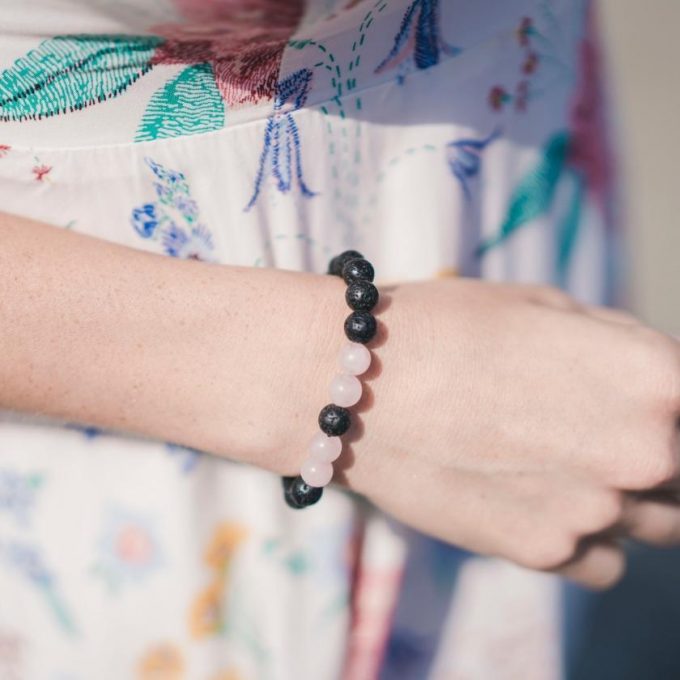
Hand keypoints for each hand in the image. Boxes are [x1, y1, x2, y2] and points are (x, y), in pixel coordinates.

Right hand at [333, 278, 679, 588]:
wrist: (351, 384)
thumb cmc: (442, 326)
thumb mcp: (542, 307)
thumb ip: (617, 346)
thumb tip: (653, 379)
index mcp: (653, 376)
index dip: (672, 400)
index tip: (646, 405)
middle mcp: (643, 452)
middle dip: (655, 450)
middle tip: (593, 428)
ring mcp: (594, 512)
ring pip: (656, 522)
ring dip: (626, 496)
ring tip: (557, 460)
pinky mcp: (543, 553)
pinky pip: (604, 561)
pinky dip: (583, 537)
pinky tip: (534, 499)